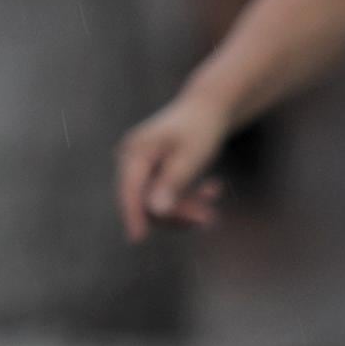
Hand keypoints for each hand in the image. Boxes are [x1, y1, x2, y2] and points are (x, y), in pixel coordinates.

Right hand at [112, 91, 233, 242]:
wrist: (210, 106)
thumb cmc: (201, 127)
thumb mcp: (191, 156)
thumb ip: (172, 183)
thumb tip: (154, 211)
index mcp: (136, 151)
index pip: (129, 190)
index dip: (132, 215)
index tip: (137, 239)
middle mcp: (132, 159)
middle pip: (145, 200)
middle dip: (177, 212)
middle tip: (209, 218)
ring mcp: (142, 166)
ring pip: (158, 202)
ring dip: (187, 206)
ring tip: (215, 196)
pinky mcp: (154, 172)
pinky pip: (167, 195)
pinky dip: (189, 196)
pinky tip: (213, 189)